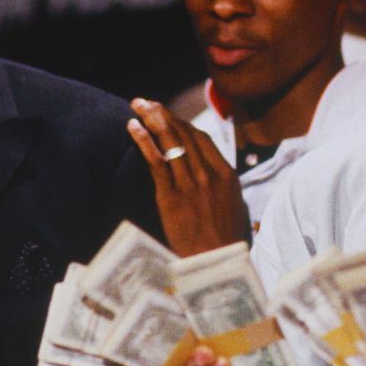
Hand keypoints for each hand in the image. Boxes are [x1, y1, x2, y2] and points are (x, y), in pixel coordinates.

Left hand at [127, 98, 250, 255]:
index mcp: (226, 175)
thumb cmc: (225, 243)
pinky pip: (156, 160)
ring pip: (170, 140)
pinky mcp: (171, 195)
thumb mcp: (233, 209)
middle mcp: (209, 173)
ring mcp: (191, 182)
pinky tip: (132, 127)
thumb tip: (215, 183)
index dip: (182, 124)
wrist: (218, 263)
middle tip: (147, 103)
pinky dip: (143, 140)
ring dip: (152, 118)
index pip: (202, 139)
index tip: (168, 118)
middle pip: (185, 133)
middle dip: (164, 114)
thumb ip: (223, 190)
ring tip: (138, 105)